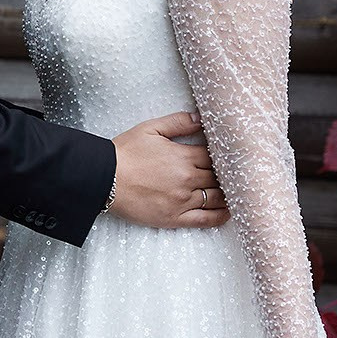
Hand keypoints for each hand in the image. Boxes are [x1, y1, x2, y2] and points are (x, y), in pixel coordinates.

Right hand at [106, 111, 230, 228]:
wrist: (103, 178)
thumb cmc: (125, 153)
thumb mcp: (150, 129)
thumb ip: (178, 122)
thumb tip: (201, 118)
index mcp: (183, 156)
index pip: (214, 156)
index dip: (222, 156)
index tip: (225, 157)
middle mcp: (187, 179)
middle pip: (218, 177)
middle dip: (225, 174)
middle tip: (231, 174)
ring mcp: (183, 200)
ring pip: (217, 198)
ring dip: (227, 194)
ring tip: (233, 191)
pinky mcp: (175, 218)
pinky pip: (205, 219)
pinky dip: (220, 216)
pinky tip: (227, 212)